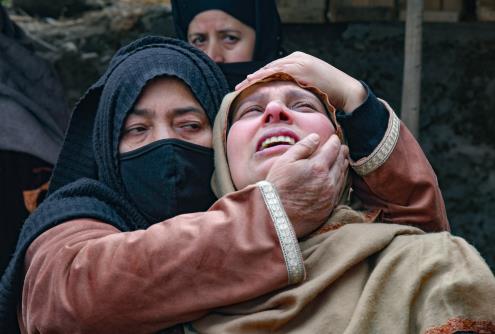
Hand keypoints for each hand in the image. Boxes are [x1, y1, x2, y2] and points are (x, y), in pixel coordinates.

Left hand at [236, 52, 366, 112]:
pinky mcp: (300, 68)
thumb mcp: (311, 88)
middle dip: (253, 78)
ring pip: (270, 69)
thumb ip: (298, 88)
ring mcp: (299, 62)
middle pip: (269, 68)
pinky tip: (253, 82)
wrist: (347, 92)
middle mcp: (297, 59)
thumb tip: (286, 100)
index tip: (247, 86)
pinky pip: (277, 72)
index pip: (274, 69)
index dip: (259, 78)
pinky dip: (264, 76)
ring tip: (241, 86)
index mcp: (299, 61)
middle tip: (238, 87)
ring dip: (254, 78)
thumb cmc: (330, 94)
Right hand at [266, 133, 348, 237]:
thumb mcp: (284, 162)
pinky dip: (342, 180)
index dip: (334, 141)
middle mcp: (328, 181)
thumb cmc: (276, 188)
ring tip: (343, 160)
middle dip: (342, 153)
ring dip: (343, 166)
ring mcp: (330, 195)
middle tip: (343, 147)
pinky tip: (340, 178)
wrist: (275, 218)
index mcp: (317, 167)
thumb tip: (316, 137)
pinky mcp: (329, 207)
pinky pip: (340, 190)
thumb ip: (302, 147)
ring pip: (342, 176)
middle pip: (340, 162)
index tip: (334, 138)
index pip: (332, 149)